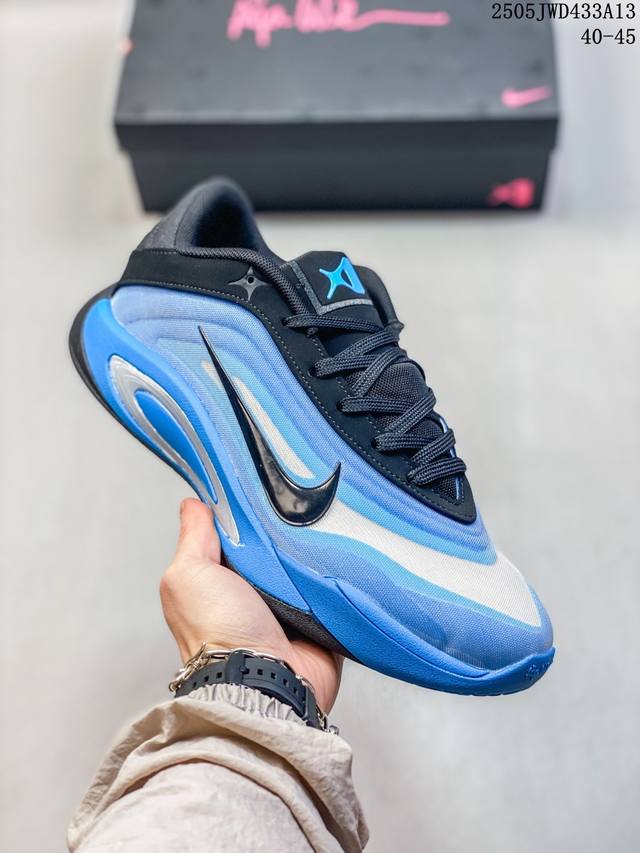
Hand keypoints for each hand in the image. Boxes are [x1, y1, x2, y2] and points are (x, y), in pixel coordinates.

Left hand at [160, 499, 342, 711]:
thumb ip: (193, 539)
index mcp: (220, 580)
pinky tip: (340, 553)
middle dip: (285, 528)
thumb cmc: (219, 633)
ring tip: (321, 525)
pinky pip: (333, 587)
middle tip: (297, 505)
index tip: (261, 485)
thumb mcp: (189, 575)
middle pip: (275, 545)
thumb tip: (193, 505)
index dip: (246, 512)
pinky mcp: (320, 619)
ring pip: (306, 563)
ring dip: (312, 550)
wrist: (265, 679)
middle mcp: (254, 593)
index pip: (236, 534)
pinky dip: (336, 574)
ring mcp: (289, 607)